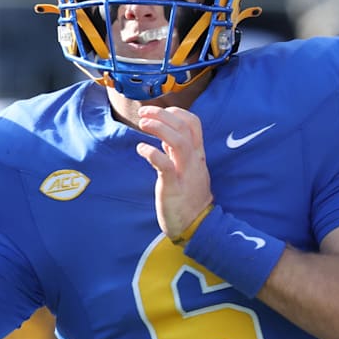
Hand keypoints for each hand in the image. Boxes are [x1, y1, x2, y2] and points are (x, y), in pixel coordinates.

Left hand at [134, 105, 213, 239]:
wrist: (196, 226)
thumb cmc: (189, 197)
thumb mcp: (188, 170)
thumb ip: (177, 153)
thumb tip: (164, 135)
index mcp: (197, 155)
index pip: (193, 123)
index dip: (176, 112)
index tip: (158, 112)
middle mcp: (193, 161)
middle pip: (184, 127)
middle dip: (162, 115)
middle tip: (143, 112)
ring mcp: (185, 173)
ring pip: (178, 142)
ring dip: (159, 128)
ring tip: (142, 123)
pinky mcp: (174, 188)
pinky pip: (165, 166)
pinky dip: (152, 153)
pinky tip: (140, 149)